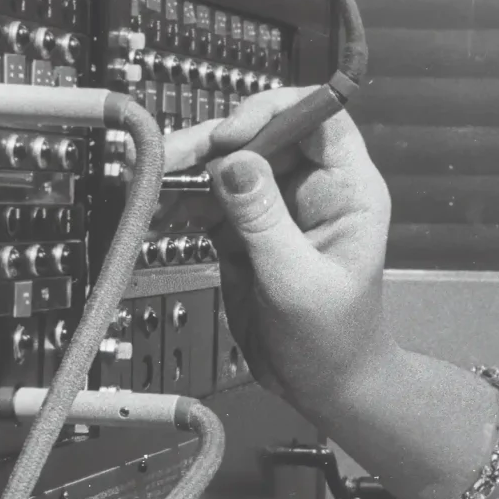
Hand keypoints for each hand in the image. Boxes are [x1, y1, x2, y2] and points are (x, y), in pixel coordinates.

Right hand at [162, 92, 397, 429]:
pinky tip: (158, 207)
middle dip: (215, 140)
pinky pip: (208, 196)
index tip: (231, 135)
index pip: (318, 119)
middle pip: (262, 134)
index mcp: (347, 190)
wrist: (321, 385)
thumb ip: (264, 222)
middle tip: (172, 156)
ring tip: (151, 178)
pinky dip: (181, 198)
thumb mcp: (297, 282)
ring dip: (189, 166)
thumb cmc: (333, 339)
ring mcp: (274, 206)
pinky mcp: (242, 228)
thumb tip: (235, 164)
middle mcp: (311, 188)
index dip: (274, 113)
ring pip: (229, 162)